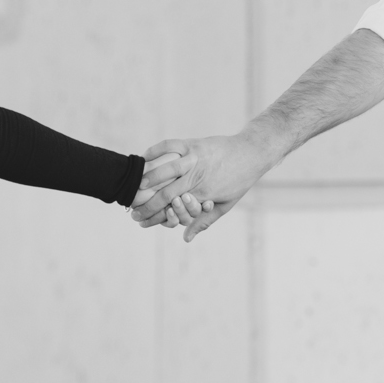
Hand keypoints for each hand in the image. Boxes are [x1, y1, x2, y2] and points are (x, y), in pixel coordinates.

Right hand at [131, 134, 274, 241]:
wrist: (252, 153)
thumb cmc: (239, 181)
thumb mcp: (225, 205)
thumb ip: (203, 222)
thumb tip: (186, 238)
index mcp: (203, 194)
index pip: (172, 210)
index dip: (154, 217)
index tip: (140, 222)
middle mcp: (197, 177)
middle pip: (164, 193)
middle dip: (145, 204)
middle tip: (131, 211)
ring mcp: (194, 159)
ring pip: (165, 170)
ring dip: (146, 180)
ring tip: (133, 189)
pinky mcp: (193, 144)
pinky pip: (170, 145)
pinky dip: (155, 150)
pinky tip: (143, 157)